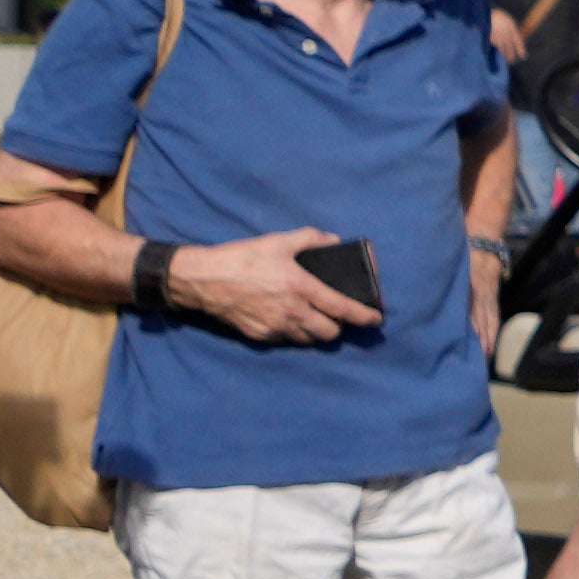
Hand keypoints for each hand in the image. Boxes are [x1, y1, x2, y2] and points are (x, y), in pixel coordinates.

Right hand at [184, 237, 377, 348]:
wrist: (203, 279)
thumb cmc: (242, 258)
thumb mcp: (278, 241)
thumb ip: (310, 238)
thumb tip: (332, 240)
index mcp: (301, 287)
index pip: (342, 309)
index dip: (363, 317)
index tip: (376, 320)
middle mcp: (292, 312)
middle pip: (329, 333)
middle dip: (337, 326)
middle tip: (335, 315)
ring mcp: (275, 327)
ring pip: (309, 340)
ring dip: (315, 331)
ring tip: (313, 317)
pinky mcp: (260, 336)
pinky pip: (287, 340)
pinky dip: (293, 333)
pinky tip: (289, 319)